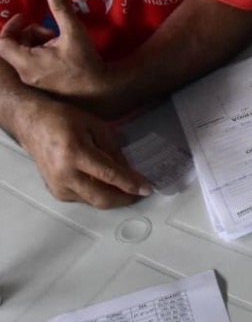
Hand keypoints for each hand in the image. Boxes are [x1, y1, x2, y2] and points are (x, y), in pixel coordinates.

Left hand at [0, 0, 110, 105]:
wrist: (100, 91)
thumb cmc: (85, 63)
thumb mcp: (73, 32)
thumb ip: (60, 7)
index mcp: (26, 61)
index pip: (2, 42)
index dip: (11, 26)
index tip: (27, 18)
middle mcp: (24, 73)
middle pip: (14, 48)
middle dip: (29, 34)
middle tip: (50, 30)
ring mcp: (32, 82)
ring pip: (23, 57)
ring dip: (36, 45)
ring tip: (58, 41)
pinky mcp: (42, 87)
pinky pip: (32, 66)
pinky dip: (41, 56)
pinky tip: (61, 54)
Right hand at [17, 100, 150, 207]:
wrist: (33, 125)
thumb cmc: (64, 120)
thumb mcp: (96, 127)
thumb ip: (113, 150)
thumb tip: (129, 170)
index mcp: (75, 154)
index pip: (109, 175)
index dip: (130, 184)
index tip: (147, 188)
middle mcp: (64, 174)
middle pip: (101, 197)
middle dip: (125, 199)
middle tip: (140, 192)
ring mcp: (58, 186)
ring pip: (93, 201)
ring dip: (113, 197)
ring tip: (127, 188)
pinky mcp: (56, 192)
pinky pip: (84, 199)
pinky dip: (99, 194)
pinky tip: (108, 185)